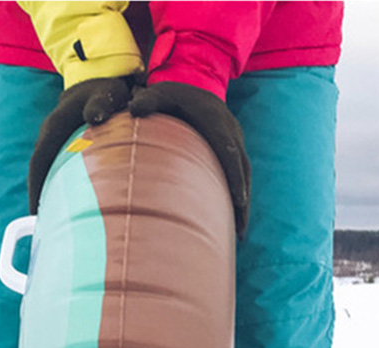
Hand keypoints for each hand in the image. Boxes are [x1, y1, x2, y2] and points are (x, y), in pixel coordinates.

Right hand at [28, 76, 133, 212]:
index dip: (35, 186)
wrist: (101, 75)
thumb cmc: (106, 88)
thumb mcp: (107, 93)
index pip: (39, 161)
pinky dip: (56, 183)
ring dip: (46, 191)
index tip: (35, 212)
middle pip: (39, 170)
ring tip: (52, 218)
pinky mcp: (63, 142)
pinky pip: (55, 166)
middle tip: (44, 224)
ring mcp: (55, 138)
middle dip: (38, 195)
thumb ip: (101, 104)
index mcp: (55, 126)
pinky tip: (65, 201)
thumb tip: (94, 117)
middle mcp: (50, 133)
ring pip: (46, 169)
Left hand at [129, 81, 249, 237]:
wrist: (192, 83)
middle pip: (242, 170)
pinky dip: (238, 195)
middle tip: (240, 231)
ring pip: (244, 174)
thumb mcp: (158, 94)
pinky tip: (233, 218)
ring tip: (239, 234)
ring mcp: (234, 140)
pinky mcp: (232, 147)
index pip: (229, 152)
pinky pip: (240, 174)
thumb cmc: (172, 94)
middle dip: (242, 201)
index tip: (238, 201)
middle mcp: (231, 132)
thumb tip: (133, 108)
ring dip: (243, 204)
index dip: (234, 177)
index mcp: (216, 122)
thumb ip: (146, 101)